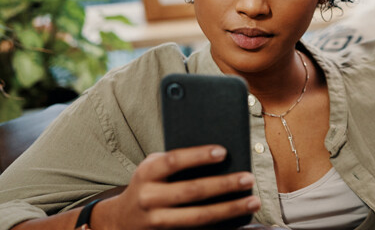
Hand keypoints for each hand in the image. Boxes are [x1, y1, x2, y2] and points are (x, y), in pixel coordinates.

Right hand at [95, 145, 260, 228]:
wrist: (121, 220)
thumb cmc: (148, 186)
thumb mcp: (153, 169)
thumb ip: (176, 163)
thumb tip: (220, 156)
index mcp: (147, 173)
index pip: (174, 161)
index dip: (198, 156)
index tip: (223, 152)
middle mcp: (149, 198)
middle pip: (192, 191)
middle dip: (224, 185)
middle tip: (249, 179)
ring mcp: (157, 221)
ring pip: (198, 217)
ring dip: (229, 209)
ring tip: (253, 201)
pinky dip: (221, 226)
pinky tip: (240, 219)